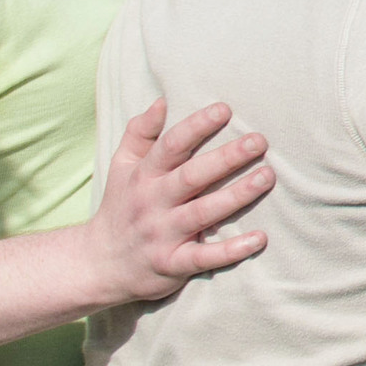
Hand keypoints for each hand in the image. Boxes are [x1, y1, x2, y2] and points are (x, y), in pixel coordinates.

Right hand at [84, 99, 272, 305]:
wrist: (98, 264)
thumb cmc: (121, 206)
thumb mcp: (122, 167)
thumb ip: (139, 133)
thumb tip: (161, 101)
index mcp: (143, 176)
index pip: (170, 146)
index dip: (196, 127)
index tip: (225, 109)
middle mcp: (152, 203)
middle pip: (191, 176)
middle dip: (226, 158)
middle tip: (259, 141)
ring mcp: (162, 235)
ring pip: (202, 213)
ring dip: (237, 196)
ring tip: (267, 176)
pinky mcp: (172, 264)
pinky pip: (204, 257)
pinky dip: (232, 250)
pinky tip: (260, 238)